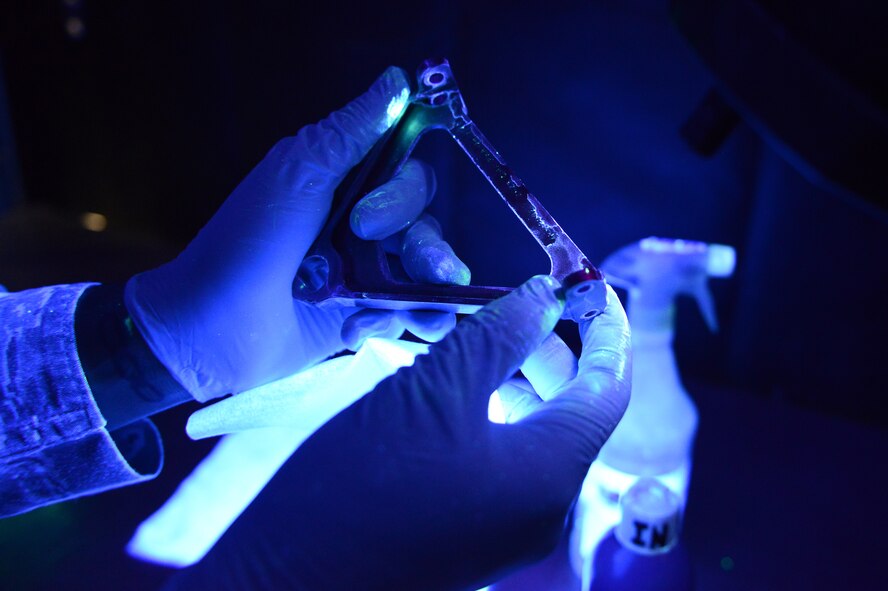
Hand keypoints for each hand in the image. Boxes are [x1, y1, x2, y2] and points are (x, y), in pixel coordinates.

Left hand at [125, 67, 467, 400]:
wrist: (211, 329)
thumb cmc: (243, 245)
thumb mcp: (295, 176)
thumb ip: (349, 132)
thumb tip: (398, 79)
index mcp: (346, 187)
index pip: (410, 176)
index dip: (403, 194)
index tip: (367, 216)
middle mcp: (364, 228)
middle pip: (428, 225)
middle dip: (423, 245)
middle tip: (386, 259)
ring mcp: (368, 276)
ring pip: (433, 274)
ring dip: (428, 290)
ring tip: (403, 310)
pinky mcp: (368, 318)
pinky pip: (418, 317)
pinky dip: (404, 324)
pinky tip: (360, 328)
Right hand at [166, 278, 630, 590]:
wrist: (289, 577)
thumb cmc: (362, 481)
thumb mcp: (432, 391)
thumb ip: (499, 336)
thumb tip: (544, 296)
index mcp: (551, 473)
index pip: (608, 388)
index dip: (607, 330)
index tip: (590, 284)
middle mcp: (545, 510)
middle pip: (574, 414)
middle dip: (555, 352)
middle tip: (522, 305)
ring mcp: (509, 532)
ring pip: (538, 440)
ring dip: (522, 382)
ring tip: (484, 338)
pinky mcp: (475, 540)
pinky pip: (508, 466)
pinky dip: (497, 417)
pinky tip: (460, 390)